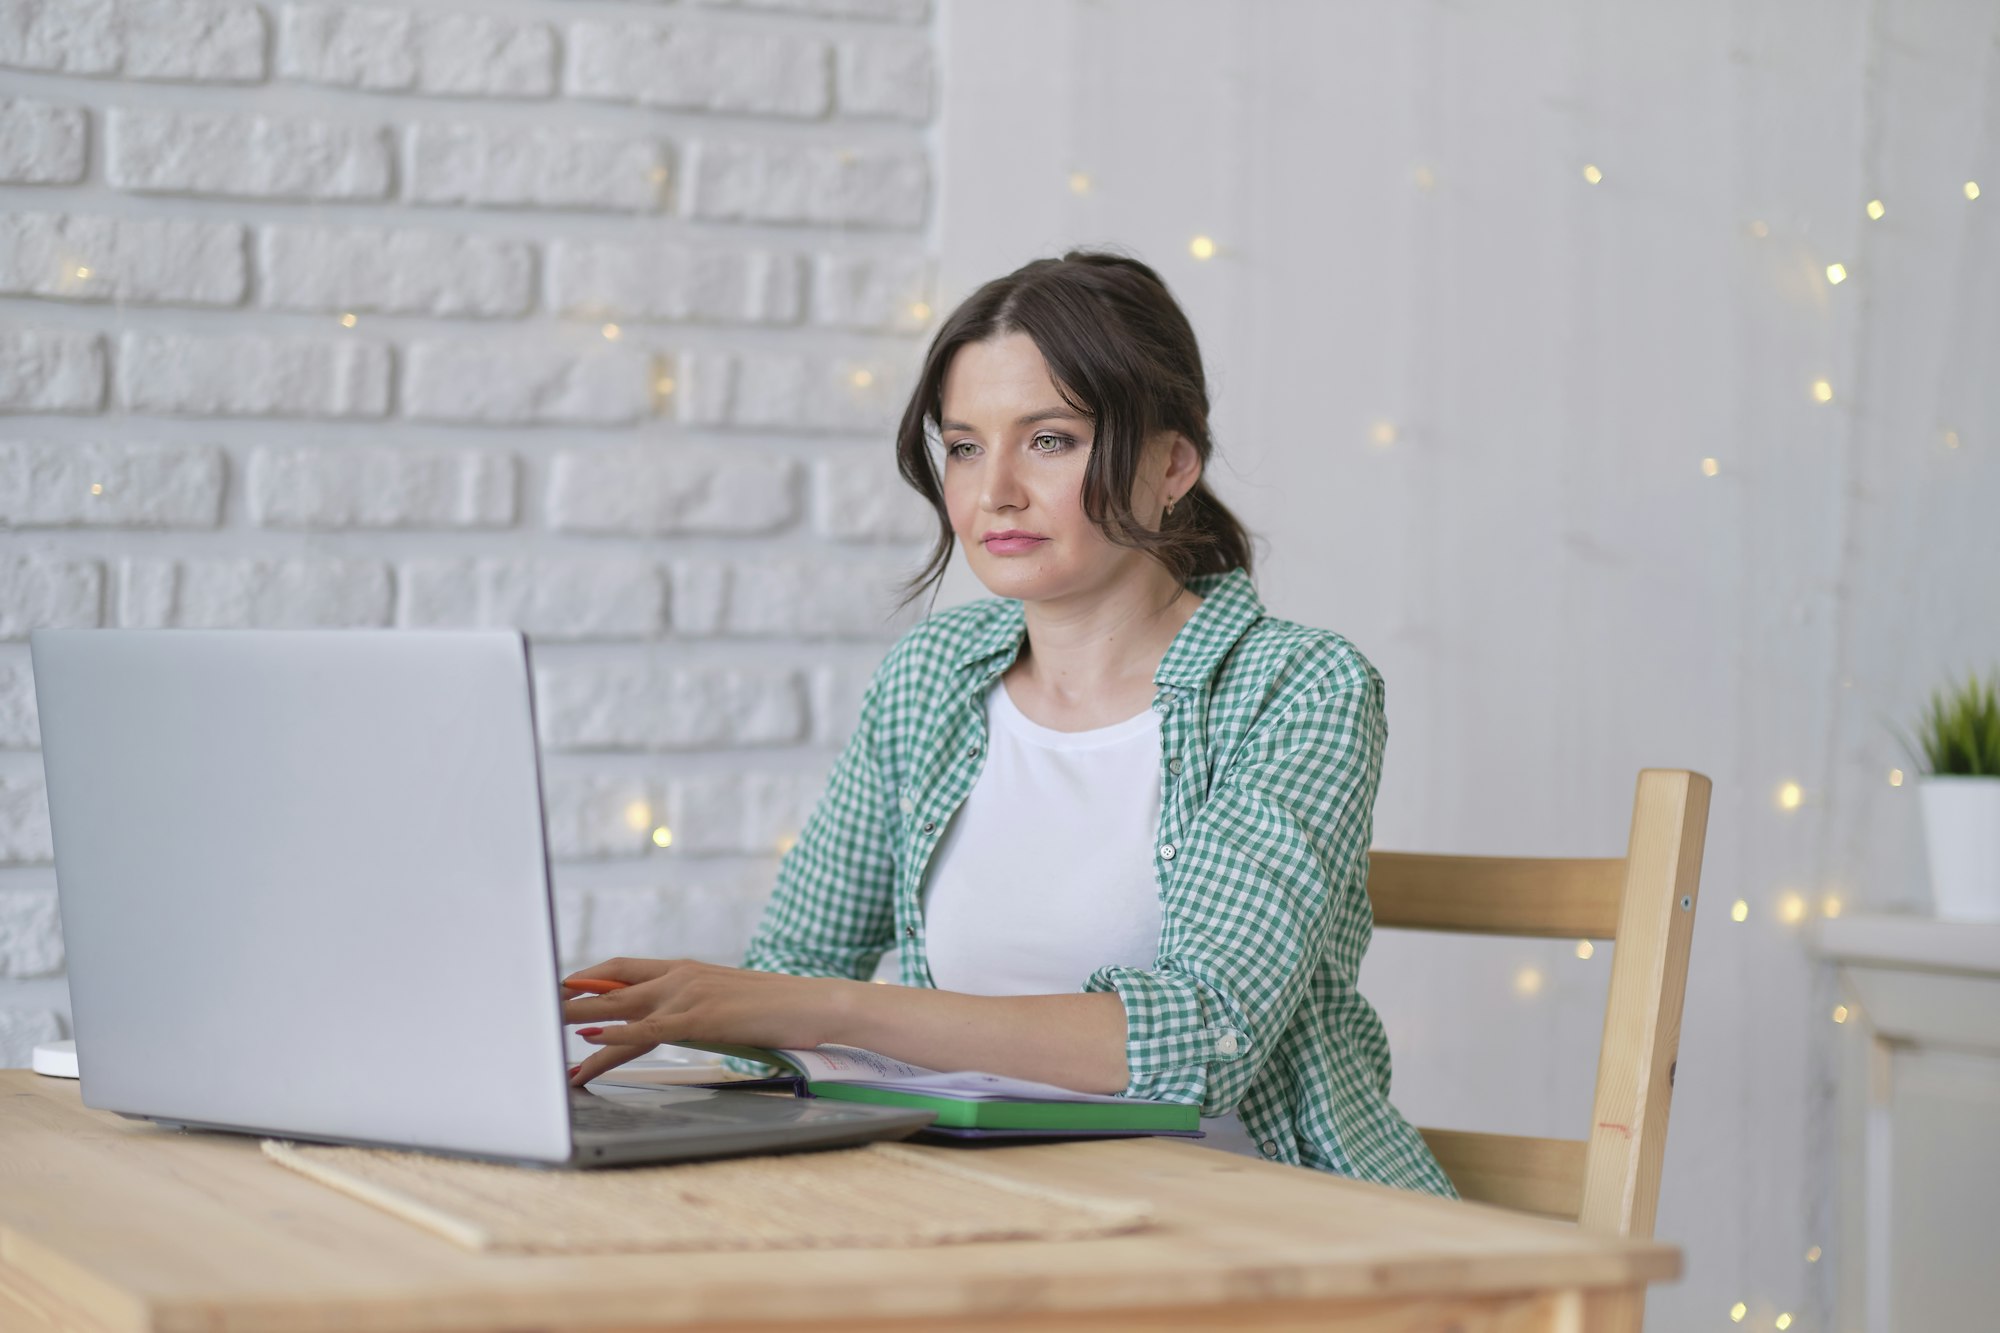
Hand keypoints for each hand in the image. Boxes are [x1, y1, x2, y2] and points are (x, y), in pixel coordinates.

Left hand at [559, 957, 852, 1086]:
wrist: (816, 1004)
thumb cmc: (777, 1010)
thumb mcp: (724, 1005)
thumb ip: (692, 1010)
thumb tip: (670, 1026)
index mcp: (685, 970)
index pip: (620, 969)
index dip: (584, 979)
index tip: (554, 991)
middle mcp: (680, 976)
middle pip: (608, 985)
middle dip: (565, 999)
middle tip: (528, 1010)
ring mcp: (689, 995)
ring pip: (619, 1006)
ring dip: (575, 1019)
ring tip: (541, 1032)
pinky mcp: (701, 1018)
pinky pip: (648, 1028)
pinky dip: (615, 1034)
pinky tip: (590, 1041)